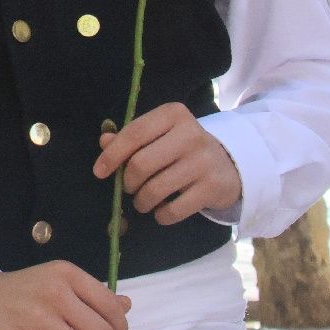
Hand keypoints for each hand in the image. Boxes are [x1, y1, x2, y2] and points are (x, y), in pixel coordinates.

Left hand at [95, 103, 241, 224]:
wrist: (230, 165)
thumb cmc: (183, 148)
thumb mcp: (159, 135)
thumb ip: (130, 138)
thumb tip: (104, 141)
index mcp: (173, 114)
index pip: (134, 133)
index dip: (112, 155)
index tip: (99, 172)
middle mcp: (191, 134)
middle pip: (140, 164)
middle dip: (128, 182)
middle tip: (130, 188)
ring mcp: (204, 161)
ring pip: (155, 190)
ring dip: (142, 202)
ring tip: (144, 201)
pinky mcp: (212, 187)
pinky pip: (173, 210)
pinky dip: (161, 215)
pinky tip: (162, 210)